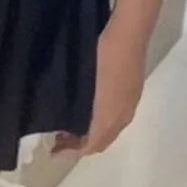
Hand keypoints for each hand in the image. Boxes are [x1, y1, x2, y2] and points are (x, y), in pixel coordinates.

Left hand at [53, 22, 146, 157]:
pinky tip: (90, 109)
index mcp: (110, 116)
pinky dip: (101, 123)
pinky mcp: (132, 91)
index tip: (53, 151)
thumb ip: (80, 108)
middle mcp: (123, 116)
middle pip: (102, 141)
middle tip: (59, 140)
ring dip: (92, 134)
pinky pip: (116, 118)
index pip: (92, 145)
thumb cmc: (104, 54)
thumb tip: (66, 125)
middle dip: (81, 146)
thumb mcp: (86, 80)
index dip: (73, 152)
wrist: (129, 34)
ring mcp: (130, 103)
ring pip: (110, 130)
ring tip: (71, 126)